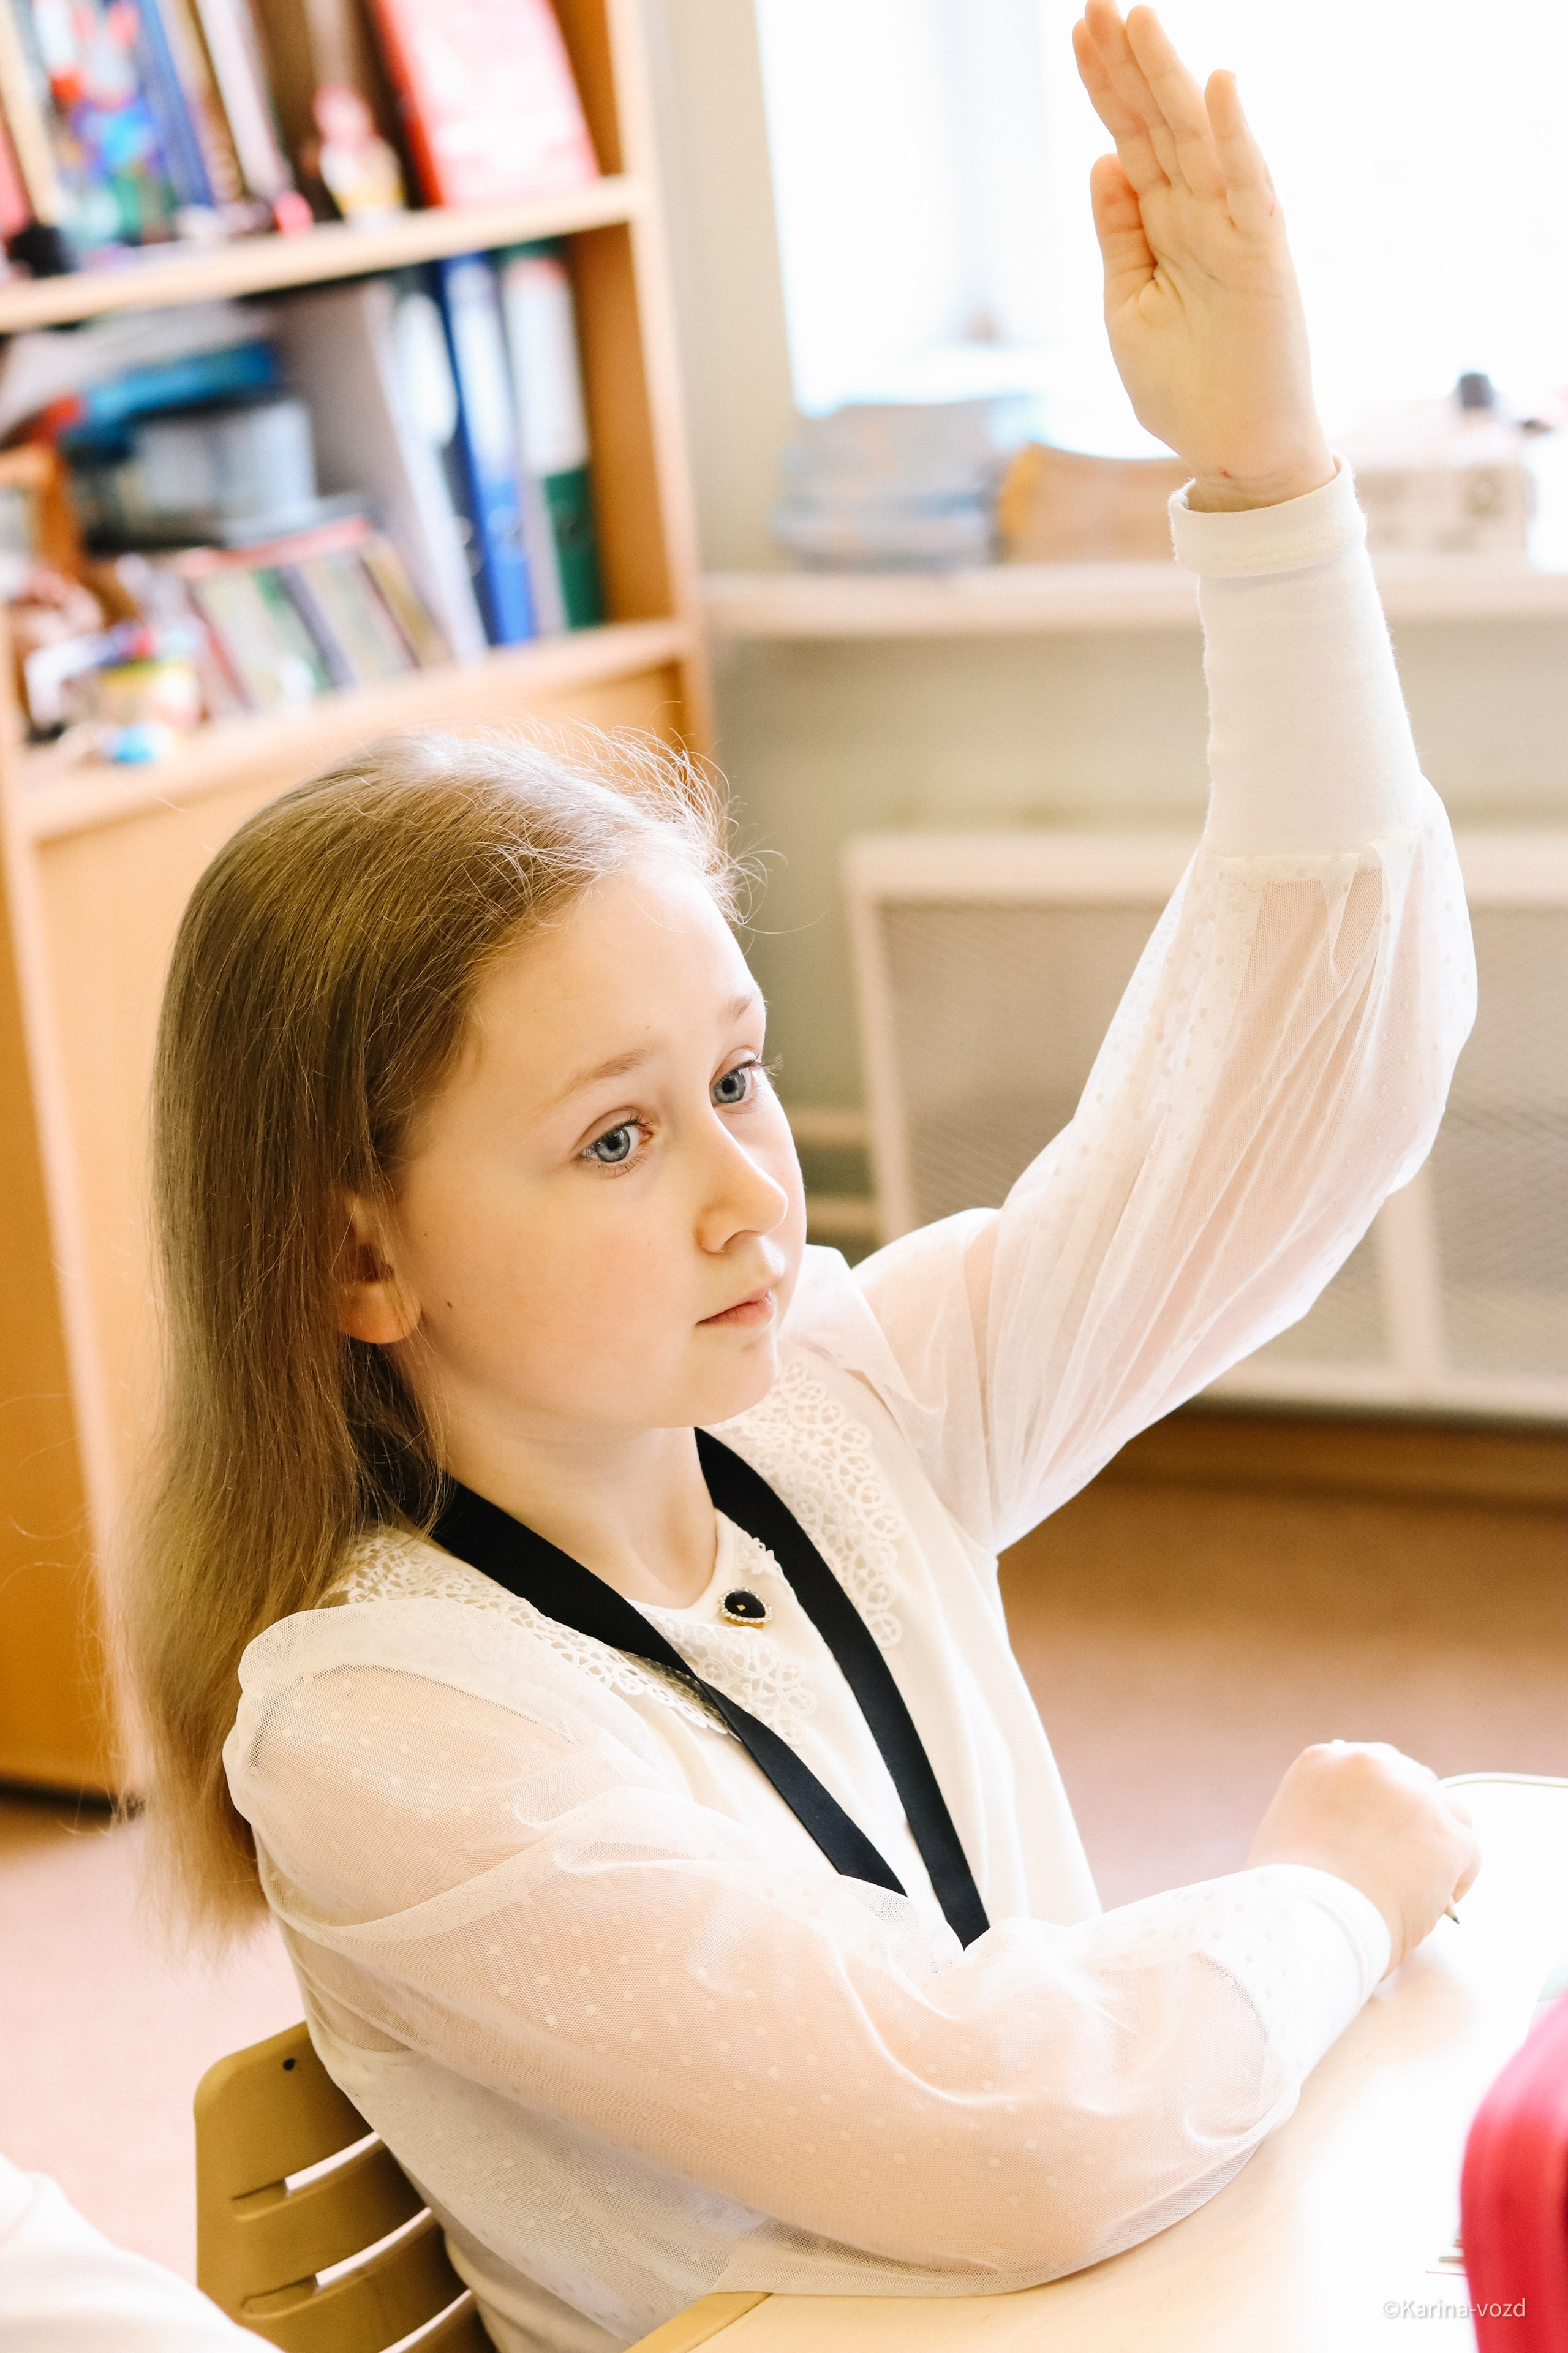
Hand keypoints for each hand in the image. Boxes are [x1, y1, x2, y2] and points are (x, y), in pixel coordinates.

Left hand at [1072, 0, 1334, 510]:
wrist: (1232, 449)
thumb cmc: (1183, 385)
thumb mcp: (1127, 304)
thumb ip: (1119, 234)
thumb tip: (1102, 160)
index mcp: (1162, 224)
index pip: (1129, 139)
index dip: (1104, 86)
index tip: (1080, 31)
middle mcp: (1197, 213)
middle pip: (1156, 125)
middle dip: (1127, 65)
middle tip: (1096, 3)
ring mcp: (1232, 228)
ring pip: (1195, 139)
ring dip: (1168, 80)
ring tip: (1139, 20)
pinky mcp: (1262, 254)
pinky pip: (1248, 185)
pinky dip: (1234, 136)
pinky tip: (1218, 85)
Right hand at [1249, 1742, 1480, 1972]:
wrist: (1303, 1920)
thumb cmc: (1290, 1895)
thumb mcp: (1295, 1831)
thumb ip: (1331, 1815)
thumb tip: (1369, 1839)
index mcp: (1325, 1760)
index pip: (1376, 1767)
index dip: (1387, 1803)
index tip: (1388, 1832)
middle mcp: (1370, 1764)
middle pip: (1418, 1782)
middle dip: (1419, 1821)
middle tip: (1411, 1863)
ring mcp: (1412, 1796)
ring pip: (1451, 1815)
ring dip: (1440, 1848)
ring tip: (1422, 1890)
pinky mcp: (1445, 1835)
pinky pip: (1469, 1854)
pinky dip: (1456, 1881)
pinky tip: (1432, 1907)